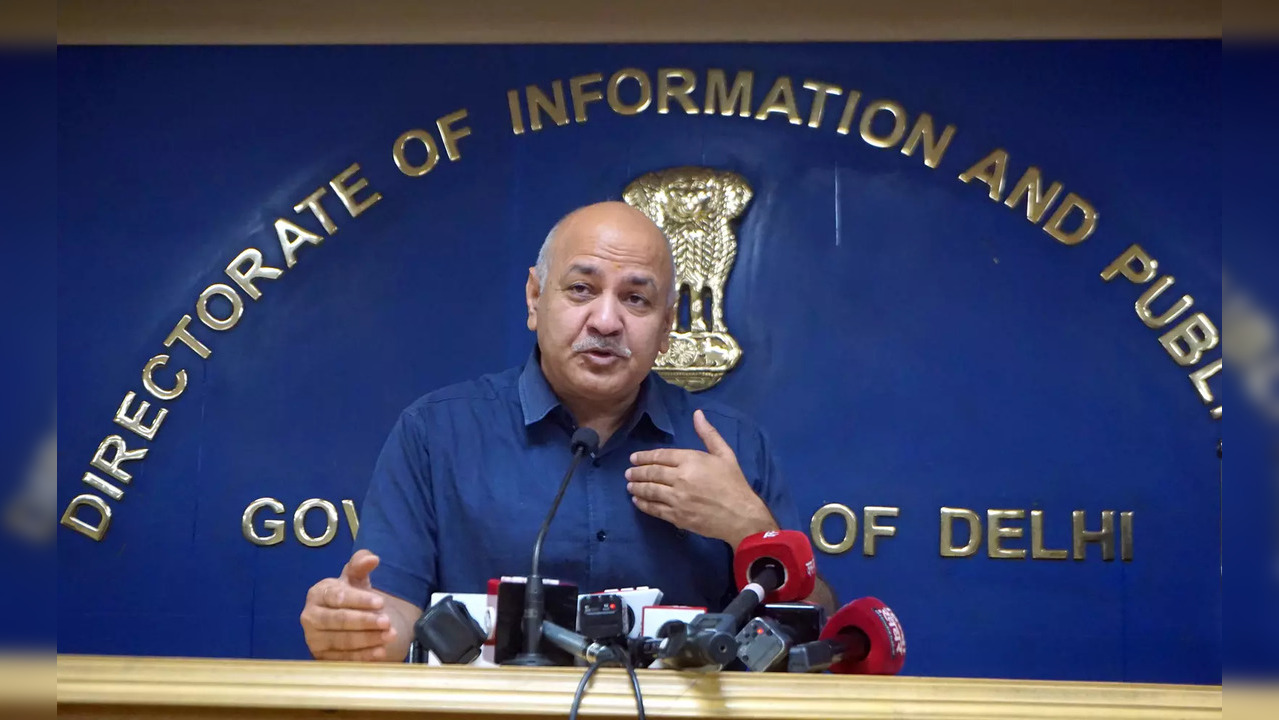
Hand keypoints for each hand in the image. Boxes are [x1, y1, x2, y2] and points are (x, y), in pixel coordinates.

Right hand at [300, 549, 397, 660]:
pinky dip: (363, 656)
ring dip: (368, 639)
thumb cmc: (350, 595)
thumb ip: (361, 564)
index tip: (381, 602)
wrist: (346, 620)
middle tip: (387, 622)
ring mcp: (314, 639)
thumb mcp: (356, 577)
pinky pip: (344, 658)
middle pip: (338, 620)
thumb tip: (373, 558)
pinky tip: (380, 652)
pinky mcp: (321, 657)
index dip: (359, 600)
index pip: (338, 597)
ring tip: (389, 635)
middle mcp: (310, 617)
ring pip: (342, 641)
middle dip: (365, 621)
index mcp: (317, 594)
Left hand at [626, 409, 776, 546]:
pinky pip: (655, 509)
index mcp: (691, 460)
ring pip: (650, 491)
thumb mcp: (725, 454)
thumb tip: (697, 414)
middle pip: (652, 473)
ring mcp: (677, 499)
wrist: (740, 515)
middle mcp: (680, 478)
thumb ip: (708, 434)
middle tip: (628, 473)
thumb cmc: (733, 483)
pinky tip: (637, 502)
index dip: (645, 457)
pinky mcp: (677, 516)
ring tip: (630, 486)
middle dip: (637, 472)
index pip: (661, 456)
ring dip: (637, 488)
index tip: (634, 458)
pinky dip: (643, 505)